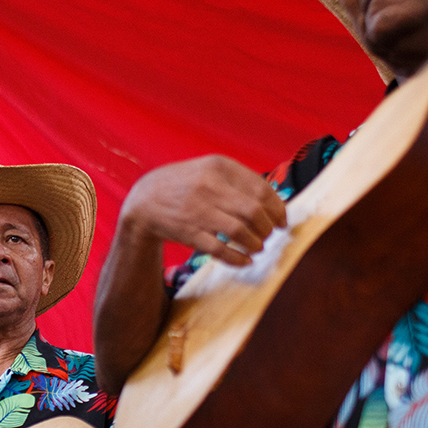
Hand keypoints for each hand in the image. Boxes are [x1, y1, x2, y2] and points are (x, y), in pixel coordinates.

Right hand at [118, 155, 286, 266]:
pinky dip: (238, 259)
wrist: (144, 200)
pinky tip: (245, 261)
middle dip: (268, 228)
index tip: (282, 221)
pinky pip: (221, 250)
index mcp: (219, 167)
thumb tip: (274, 201)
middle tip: (269, 235)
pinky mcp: (189, 233)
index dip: (278, 209)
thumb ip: (238, 181)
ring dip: (256, 244)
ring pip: (241, 232)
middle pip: (255, 212)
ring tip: (257, 247)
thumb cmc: (185, 186)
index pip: (262, 190)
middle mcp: (209, 186)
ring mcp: (198, 210)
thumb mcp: (209, 171)